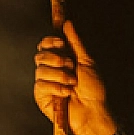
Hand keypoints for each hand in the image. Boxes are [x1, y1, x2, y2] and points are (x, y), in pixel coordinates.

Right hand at [34, 18, 116, 134]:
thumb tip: (67, 23)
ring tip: (72, 83)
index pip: (45, 45)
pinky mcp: (41, 96)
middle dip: (56, 59)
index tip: (61, 43)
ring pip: (41, 70)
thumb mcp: (87, 61)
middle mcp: (51, 70)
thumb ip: (76, 42)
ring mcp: (45, 83)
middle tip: (70, 66)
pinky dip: (56, 88)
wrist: (93, 111)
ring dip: (60, 75)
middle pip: (40, 55)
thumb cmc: (93, 89)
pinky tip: (67, 94)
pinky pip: (41, 85)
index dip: (50, 42)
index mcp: (60, 60)